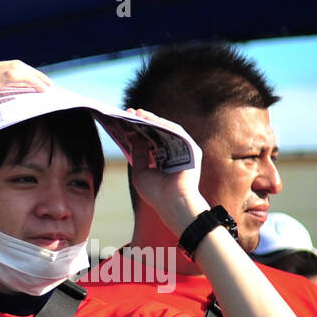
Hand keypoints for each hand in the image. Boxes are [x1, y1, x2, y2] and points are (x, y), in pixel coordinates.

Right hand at [0, 61, 51, 142]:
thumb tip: (11, 105)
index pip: (6, 68)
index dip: (24, 75)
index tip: (35, 84)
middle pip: (14, 65)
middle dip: (33, 74)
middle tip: (47, 85)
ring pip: (16, 68)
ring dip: (34, 77)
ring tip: (47, 87)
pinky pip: (13, 76)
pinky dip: (29, 81)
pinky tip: (39, 90)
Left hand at [120, 108, 205, 234]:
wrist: (173, 204)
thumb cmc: (156, 194)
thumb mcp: (140, 172)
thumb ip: (138, 154)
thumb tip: (134, 137)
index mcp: (163, 160)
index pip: (150, 140)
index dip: (138, 130)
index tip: (125, 121)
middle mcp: (174, 153)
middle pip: (158, 133)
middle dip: (143, 122)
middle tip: (129, 112)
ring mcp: (184, 150)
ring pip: (166, 129)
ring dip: (151, 120)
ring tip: (136, 113)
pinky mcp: (191, 148)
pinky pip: (175, 132)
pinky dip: (162, 124)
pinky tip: (149, 119)